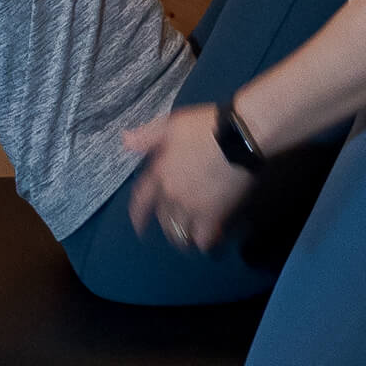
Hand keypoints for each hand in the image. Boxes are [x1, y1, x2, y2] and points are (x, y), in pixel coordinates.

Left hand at [124, 104, 250, 251]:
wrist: (240, 137)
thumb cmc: (206, 126)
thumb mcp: (172, 124)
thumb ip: (148, 136)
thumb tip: (125, 141)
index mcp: (159, 173)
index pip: (141, 201)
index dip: (139, 216)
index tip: (139, 227)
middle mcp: (171, 194)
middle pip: (163, 219)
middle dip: (167, 225)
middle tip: (175, 227)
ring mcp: (192, 207)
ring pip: (181, 232)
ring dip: (183, 237)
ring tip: (190, 238)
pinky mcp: (213, 215)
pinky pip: (203, 239)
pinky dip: (204, 242)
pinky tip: (208, 240)